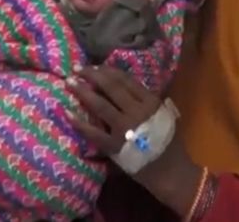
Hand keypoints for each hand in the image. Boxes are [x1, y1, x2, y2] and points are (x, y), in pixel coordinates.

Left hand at [67, 66, 202, 215]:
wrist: (170, 171)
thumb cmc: (168, 141)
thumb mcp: (164, 113)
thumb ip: (146, 100)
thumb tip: (125, 86)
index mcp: (150, 101)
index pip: (124, 79)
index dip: (106, 70)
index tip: (94, 66)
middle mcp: (136, 111)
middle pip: (110, 87)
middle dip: (91, 74)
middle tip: (76, 67)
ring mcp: (124, 129)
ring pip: (99, 104)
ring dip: (83, 91)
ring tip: (69, 82)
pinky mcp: (114, 146)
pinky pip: (93, 132)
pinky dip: (79, 122)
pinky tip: (68, 113)